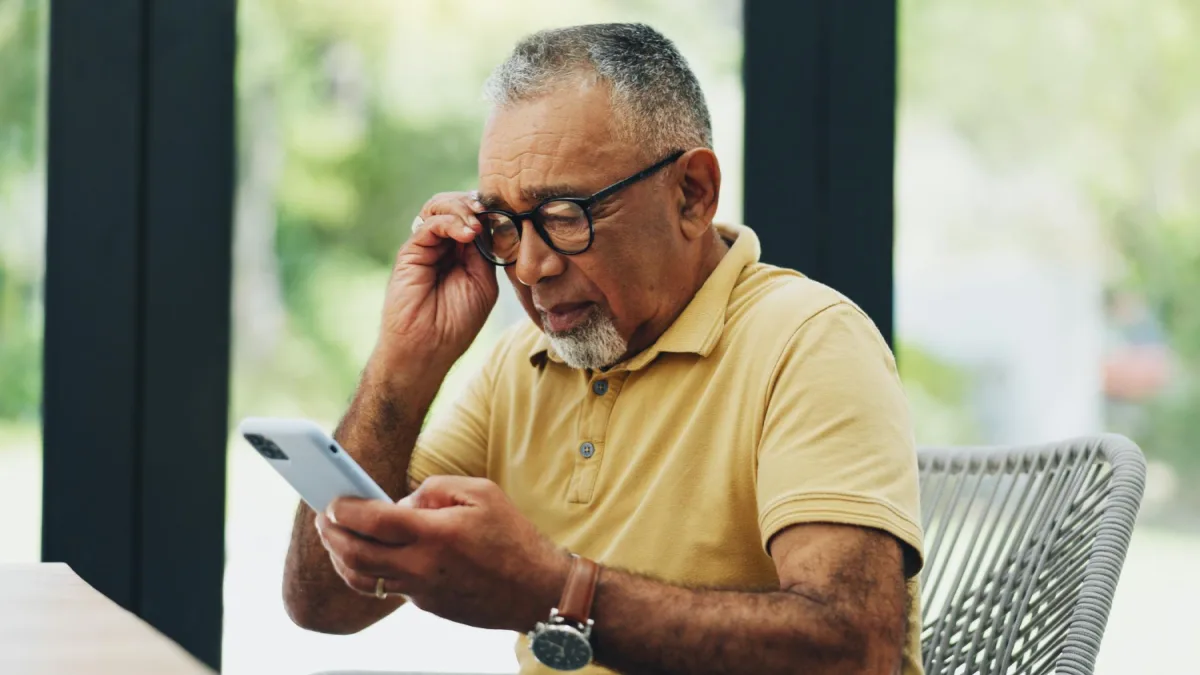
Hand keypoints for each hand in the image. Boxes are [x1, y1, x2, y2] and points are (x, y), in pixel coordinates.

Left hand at [315, 476, 571, 631]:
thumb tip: (402, 500)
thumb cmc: (513, 537)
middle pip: (356, 555)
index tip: (333, 499)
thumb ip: (436, 488)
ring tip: (335, 539)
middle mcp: (422, 566)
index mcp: (434, 534)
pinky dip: (369, 570)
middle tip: (324, 518)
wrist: (537, 590)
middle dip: (331, 535)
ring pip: (364, 579)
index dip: (345, 508)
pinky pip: (389, 587)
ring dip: (341, 559)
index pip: (372, 520)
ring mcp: (422, 591)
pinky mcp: (427, 605)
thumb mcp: (482, 492)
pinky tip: (369, 554)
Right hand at [377, 192, 498, 369]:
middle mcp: (443, 245)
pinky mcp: (411, 252)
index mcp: (463, 253)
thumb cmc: (457, 323)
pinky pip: (429, 224)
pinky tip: (467, 233)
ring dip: (463, 209)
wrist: (428, 348)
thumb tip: (490, 222)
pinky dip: (450, 222)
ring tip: (477, 225)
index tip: (508, 211)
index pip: (475, 217)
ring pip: (440, 207)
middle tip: (489, 212)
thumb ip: (485, 252)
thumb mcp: (483, 283)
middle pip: (457, 205)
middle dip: (475, 204)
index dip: (489, 210)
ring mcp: (426, 247)